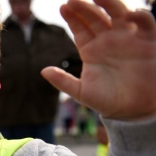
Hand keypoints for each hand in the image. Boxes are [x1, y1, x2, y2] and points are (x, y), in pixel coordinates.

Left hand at [42, 0, 155, 120]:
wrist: (133, 111)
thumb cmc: (107, 101)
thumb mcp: (81, 92)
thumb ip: (63, 81)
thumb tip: (43, 71)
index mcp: (90, 49)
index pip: (80, 28)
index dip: (72, 17)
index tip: (63, 8)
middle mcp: (107, 40)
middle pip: (95, 17)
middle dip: (84, 7)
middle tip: (73, 0)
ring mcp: (126, 39)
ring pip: (117, 14)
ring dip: (109, 3)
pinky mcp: (146, 42)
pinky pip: (145, 25)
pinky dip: (140, 17)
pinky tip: (130, 15)